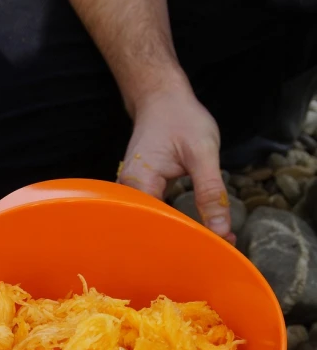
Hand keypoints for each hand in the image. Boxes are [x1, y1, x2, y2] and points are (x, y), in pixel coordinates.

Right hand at [116, 87, 233, 243]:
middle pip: (151, 229)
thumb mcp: (203, 152)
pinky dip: (172, 222)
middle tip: (212, 250)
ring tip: (204, 244)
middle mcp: (128, 191)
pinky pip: (154, 213)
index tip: (214, 249)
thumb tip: (220, 230)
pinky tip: (191, 229)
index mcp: (139, 183)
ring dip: (177, 234)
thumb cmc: (180, 118)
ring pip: (152, 223)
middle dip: (180, 242)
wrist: (160, 98)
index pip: (159, 225)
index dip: (185, 239)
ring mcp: (131, 192)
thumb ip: (211, 192)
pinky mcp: (140, 190)